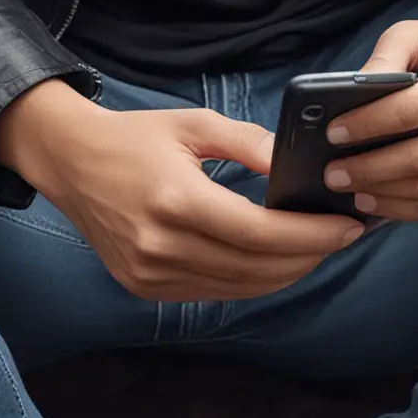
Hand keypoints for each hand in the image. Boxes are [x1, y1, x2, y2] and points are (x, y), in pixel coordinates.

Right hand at [0, 82, 363, 300]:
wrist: (69, 162)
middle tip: (343, 236)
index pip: (260, 232)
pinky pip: (214, 292)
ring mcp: (151, 274)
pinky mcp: (145, 288)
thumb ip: (248, 144)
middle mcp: (162, 246)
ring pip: (240, 288)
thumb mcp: (193, 124)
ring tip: (316, 248)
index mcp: (176, 201)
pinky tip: (273, 261)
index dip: (311, 235)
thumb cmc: (134, 137)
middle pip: (256, 267)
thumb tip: (295, 167)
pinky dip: (251, 281)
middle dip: (309, 254)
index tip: (347, 226)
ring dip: (285, 273)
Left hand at [320, 0, 417, 222]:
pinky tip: (377, 200)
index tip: (333, 133)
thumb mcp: (414, 35)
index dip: (367, 126)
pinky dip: (404, 209)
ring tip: (348, 189)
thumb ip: (382, 59)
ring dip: (381, 196)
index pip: (409, 112)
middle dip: (367, 171)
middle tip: (332, 173)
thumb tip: (346, 95)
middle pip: (417, 161)